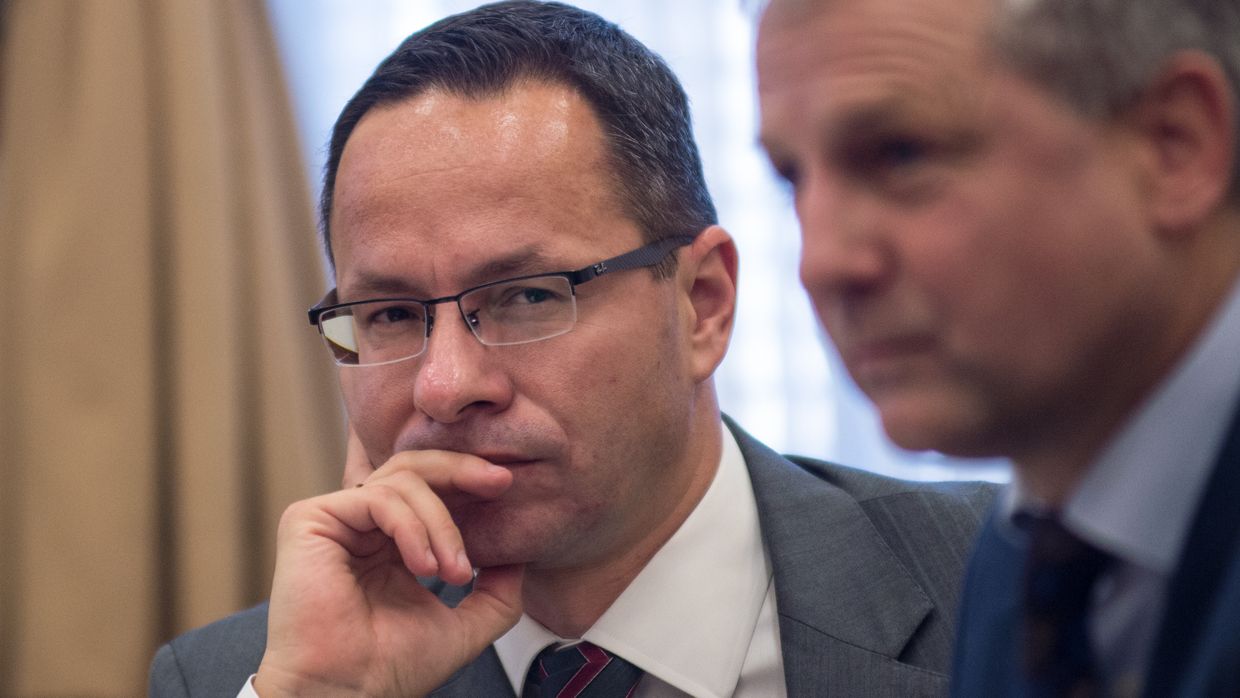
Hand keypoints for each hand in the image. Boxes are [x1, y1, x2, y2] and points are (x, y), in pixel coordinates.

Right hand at [254, 432, 521, 696]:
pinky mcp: (309, 519)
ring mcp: (334, 520)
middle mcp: (360, 526)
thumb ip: (496, 591)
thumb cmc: (391, 669)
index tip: (508, 489)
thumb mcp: (465, 625)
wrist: (347, 695)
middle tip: (500, 482)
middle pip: (415, 466)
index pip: (431, 490)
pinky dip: (412, 527)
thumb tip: (522, 557)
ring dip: (442, 523)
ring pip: (403, 481)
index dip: (468, 483)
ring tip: (453, 570)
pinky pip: (378, 498)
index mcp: (389, 544)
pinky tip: (425, 566)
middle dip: (463, 470)